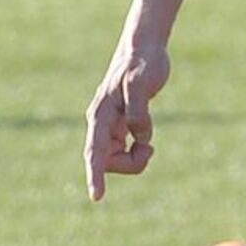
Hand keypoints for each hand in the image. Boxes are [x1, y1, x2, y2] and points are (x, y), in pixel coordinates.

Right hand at [84, 44, 170, 201]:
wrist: (145, 48)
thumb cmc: (142, 63)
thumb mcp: (142, 83)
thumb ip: (139, 112)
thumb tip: (140, 137)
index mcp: (101, 115)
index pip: (95, 151)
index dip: (95, 175)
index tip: (97, 196)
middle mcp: (101, 123)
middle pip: (108, 161)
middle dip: (129, 164)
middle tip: (150, 150)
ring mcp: (110, 125)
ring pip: (117, 158)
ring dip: (134, 159)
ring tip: (149, 146)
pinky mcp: (122, 124)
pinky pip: (125, 150)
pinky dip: (138, 151)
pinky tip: (146, 143)